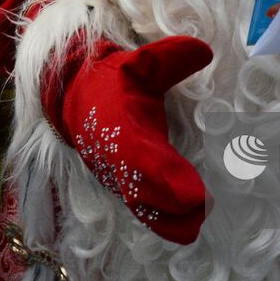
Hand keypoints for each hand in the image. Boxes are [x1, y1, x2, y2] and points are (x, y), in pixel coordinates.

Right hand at [42, 34, 212, 243]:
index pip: (145, 160)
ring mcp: (117, 176)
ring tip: (195, 229)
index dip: (168, 179)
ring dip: (166, 221)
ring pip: (140, 206)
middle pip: (142, 192)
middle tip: (202, 215)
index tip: (196, 195)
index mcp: (124, 129)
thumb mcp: (142, 63)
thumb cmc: (116, 80)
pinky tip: (184, 229)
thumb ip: (170, 57)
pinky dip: (159, 221)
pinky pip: (139, 208)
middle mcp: (118, 160)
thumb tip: (204, 51)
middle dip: (170, 207)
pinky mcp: (121, 185)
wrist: (75, 99)